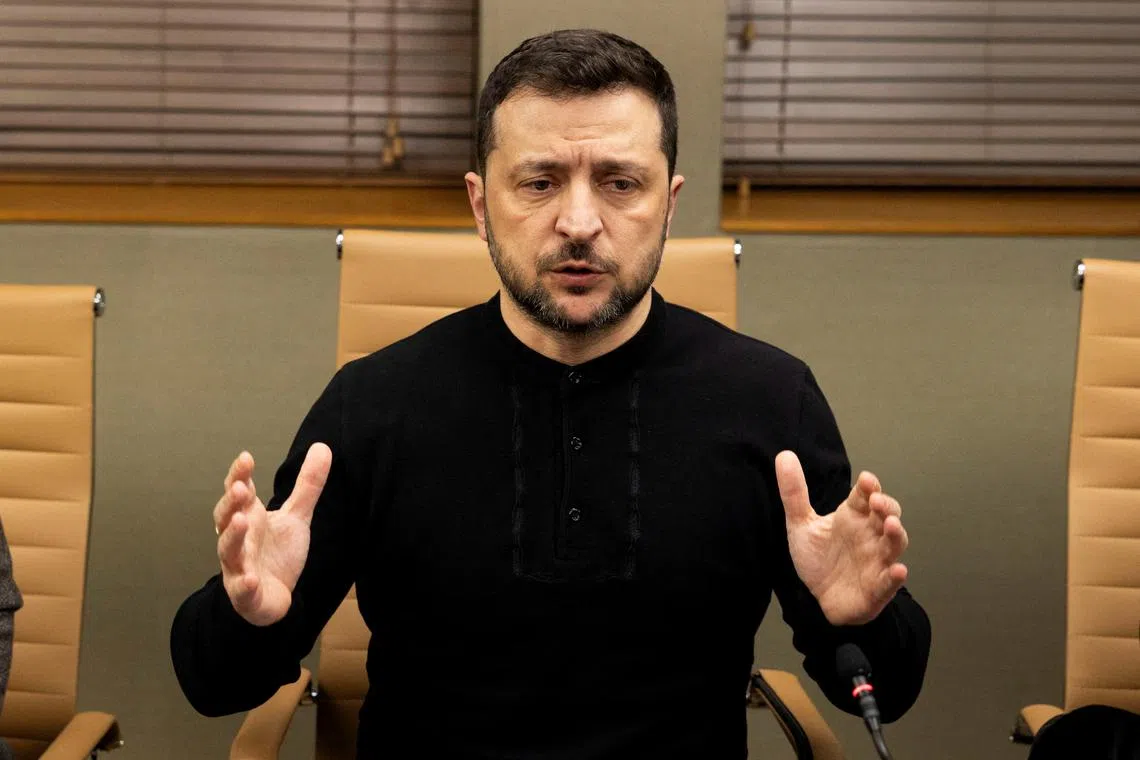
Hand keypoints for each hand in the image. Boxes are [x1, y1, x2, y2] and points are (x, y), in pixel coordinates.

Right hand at [212, 443, 330, 625]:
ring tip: (241, 521)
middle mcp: (238, 539)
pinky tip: (250, 578)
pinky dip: (243, 584)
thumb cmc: (277, 554)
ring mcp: (239, 566)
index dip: (239, 475)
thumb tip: (323, 447)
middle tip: (241, 487)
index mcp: (249, 517)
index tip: (246, 458)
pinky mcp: (245, 593)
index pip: (239, 492)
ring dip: (233, 535)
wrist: (275, 597)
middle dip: (231, 502)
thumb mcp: (297, 516)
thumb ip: (307, 485)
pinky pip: (241, 589)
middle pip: (226, 517)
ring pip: (229, 550)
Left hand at [775, 450, 908, 625]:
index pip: (865, 496)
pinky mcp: (877, 588)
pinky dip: (895, 576)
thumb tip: (784, 455)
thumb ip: (794, 493)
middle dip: (886, 506)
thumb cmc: (817, 559)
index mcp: (853, 517)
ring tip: (891, 525)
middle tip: (877, 500)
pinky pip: (889, 581)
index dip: (869, 487)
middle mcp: (870, 535)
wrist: (816, 599)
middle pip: (887, 515)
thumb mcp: (800, 525)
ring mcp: (877, 561)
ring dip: (896, 534)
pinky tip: (898, 570)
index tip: (866, 480)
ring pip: (895, 544)